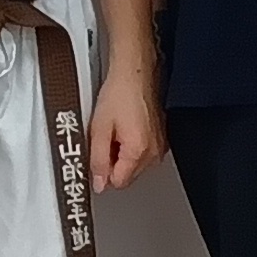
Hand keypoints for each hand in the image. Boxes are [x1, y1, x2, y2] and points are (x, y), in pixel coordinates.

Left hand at [88, 66, 163, 191]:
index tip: (96, 158)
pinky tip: (124, 129)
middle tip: (104, 139)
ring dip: (121, 155)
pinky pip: (143, 154)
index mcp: (139, 151)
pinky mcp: (161, 139)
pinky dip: (131, 147)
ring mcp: (160, 146)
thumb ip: (97, 160)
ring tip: (114, 131)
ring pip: (135, 166)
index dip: (102, 173)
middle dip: (112, 164)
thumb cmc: (120, 92)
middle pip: (127, 176)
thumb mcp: (99, 128)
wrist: (135, 72)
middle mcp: (154, 152)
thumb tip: (99, 183)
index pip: (118, 182)